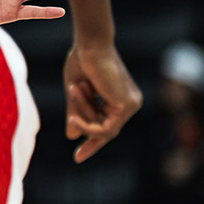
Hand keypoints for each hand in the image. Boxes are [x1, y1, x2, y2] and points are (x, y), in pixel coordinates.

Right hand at [64, 44, 141, 162]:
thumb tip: (72, 136)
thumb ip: (77, 114)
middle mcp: (130, 103)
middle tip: (72, 128)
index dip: (92, 141)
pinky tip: (76, 114)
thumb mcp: (76, 95)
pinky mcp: (127, 106)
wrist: (89, 46)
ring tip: (73, 91)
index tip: (77, 157)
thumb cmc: (82, 63)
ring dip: (84, 117)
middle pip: (105, 130)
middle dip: (86, 128)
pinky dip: (88, 125)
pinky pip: (106, 129)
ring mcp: (131, 105)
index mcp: (119, 98)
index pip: (107, 127)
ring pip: (104, 130)